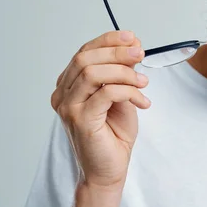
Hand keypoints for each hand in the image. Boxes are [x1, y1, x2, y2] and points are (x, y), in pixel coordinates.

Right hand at [51, 30, 150, 189]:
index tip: (131, 37)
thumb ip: (122, 71)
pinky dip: (128, 92)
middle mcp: (63, 94)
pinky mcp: (80, 120)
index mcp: (69, 85)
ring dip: (124, 72)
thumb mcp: (121, 94)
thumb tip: (132, 43)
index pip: (84, 52)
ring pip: (92, 73)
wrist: (109, 168)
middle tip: (140, 54)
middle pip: (85, 59)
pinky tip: (142, 101)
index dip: (108, 41)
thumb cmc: (113, 133)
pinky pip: (105, 93)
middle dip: (116, 52)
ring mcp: (68, 107)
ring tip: (143, 83)